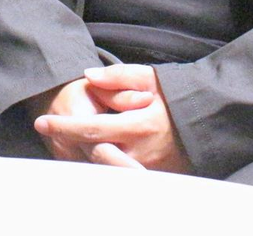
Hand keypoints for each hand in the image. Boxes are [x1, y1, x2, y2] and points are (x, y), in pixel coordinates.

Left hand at [33, 64, 191, 172]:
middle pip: (93, 155)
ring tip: (77, 140)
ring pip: (106, 168)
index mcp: (138, 125)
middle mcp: (141, 152)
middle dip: (72, 146)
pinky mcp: (154, 176)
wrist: (210, 119)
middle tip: (58, 133)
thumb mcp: (151, 77)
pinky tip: (101, 150)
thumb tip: (88, 75)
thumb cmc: (179, 95)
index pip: (90, 129)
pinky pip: (121, 173)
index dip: (62, 127)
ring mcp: (147, 168)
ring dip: (89, 155)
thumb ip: (118, 76)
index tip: (42, 122)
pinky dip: (107, 163)